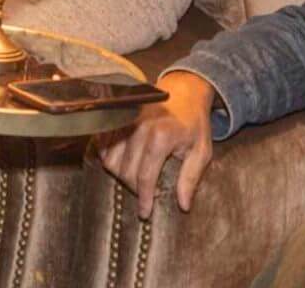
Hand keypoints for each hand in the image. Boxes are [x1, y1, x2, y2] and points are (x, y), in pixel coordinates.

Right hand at [98, 71, 216, 218]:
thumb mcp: (201, 151)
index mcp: (161, 136)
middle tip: (146, 194)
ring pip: (111, 160)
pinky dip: (109, 159)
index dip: (143, 198)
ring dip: (121, 176)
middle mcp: (138, 127)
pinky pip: (103, 145)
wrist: (183, 91)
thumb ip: (191, 178)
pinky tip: (122, 164)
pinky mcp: (116, 117)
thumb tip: (182, 205)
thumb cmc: (193, 123)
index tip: (144, 213)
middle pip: (126, 171)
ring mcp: (124, 120)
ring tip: (135, 179)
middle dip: (134, 188)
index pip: (145, 176)